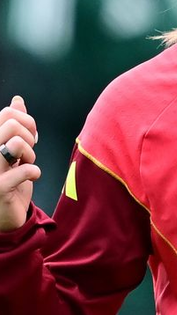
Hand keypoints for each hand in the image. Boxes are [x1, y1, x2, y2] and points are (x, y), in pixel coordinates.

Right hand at [0, 95, 40, 231]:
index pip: (8, 114)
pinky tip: (30, 177)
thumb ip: (15, 125)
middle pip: (13, 124)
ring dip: (31, 154)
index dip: (27, 122)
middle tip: (27, 154)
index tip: (30, 138)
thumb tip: (17, 101)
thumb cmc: (9, 178)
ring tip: (26, 164)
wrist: (5, 213)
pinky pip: (25, 170)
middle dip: (30, 137)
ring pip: (16, 142)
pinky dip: (34, 172)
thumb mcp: (13, 150)